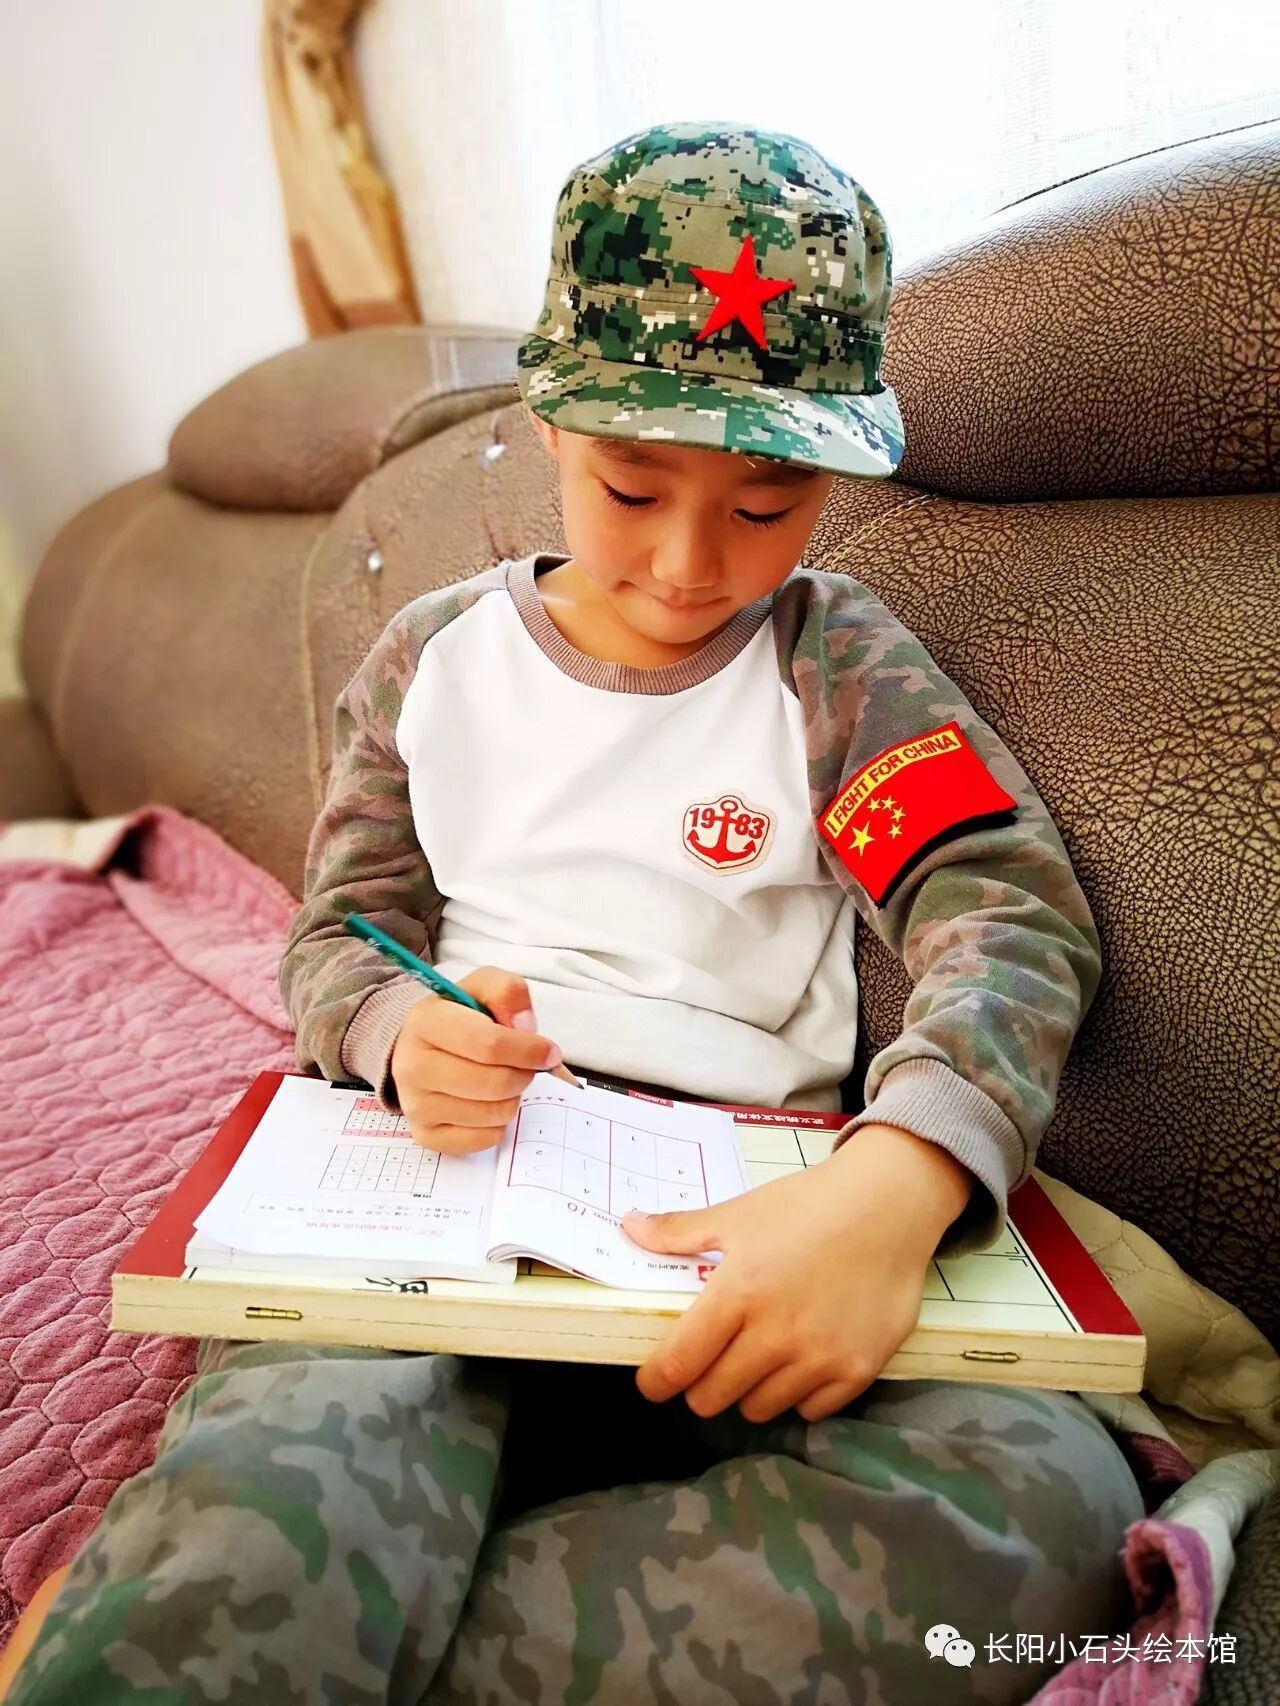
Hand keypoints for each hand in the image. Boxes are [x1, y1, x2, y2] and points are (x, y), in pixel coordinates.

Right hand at [389, 966, 576, 1154]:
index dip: (529, 1050)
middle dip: (524, 1074)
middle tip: (524, 1065)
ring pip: (495, 1114)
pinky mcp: (426, 1134)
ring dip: (512, 1097)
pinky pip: (485, 1139)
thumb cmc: (457, 1017)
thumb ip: (508, 992)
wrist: (416, 1047)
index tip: (549, 1052)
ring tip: (502, 1079)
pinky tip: (487, 1101)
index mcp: (426, 1023)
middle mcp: (413, 1066)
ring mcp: (416, 1105)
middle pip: (496, 1084)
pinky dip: (498, 1122)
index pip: (490, 1044)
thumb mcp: (481, 987)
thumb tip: (526, 1027)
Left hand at [622, 1123, 973, 1422]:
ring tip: (759, 1357)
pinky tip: (802, 1361)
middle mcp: (775, 1334)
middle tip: (713, 1361)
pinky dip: (799, 1393)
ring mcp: (818, 1357)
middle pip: (712, 1397)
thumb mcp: (740, 1214)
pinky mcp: (857, 1370)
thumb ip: (681, 1230)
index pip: (678, 1364)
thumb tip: (629, 1227)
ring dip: (750, 1390)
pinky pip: (810, 1410)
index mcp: (737, 1294)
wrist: (888, 1205)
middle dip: (702, 1384)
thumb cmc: (808, 1205)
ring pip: (758, 1408)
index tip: (654, 1381)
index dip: (656, 1381)